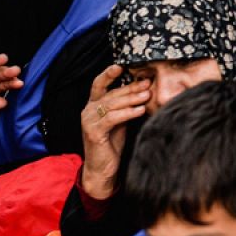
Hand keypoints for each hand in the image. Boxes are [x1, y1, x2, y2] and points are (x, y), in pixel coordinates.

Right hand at [79, 65, 149, 200]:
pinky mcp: (93, 132)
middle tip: (147, 83)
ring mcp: (89, 121)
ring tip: (147, 95)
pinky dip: (127, 113)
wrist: (102, 169)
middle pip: (111, 93)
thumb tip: (145, 89)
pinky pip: (112, 118)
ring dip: (131, 99)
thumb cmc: (111, 144)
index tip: (122, 65)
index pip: (99, 84)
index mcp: (93, 106)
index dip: (109, 73)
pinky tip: (140, 110)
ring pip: (112, 104)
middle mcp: (88, 110)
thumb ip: (126, 106)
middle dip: (130, 87)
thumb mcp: (120, 121)